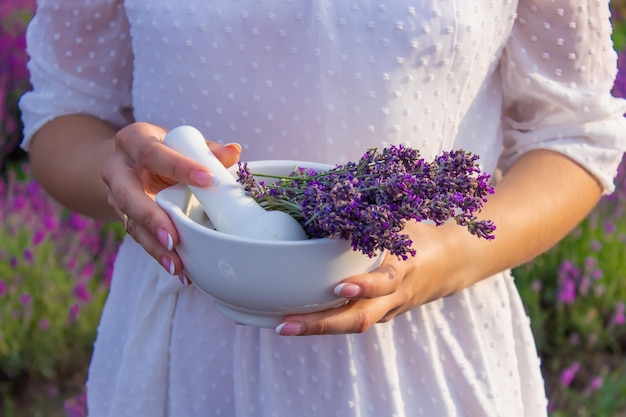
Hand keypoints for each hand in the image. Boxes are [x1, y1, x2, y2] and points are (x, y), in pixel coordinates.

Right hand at [101, 122, 241, 279]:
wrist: (129, 160)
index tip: (208, 180)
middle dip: (152, 219)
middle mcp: (118, 170)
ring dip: (155, 247)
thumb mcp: (180, 142)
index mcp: (134, 141)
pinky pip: (141, 239)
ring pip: (132, 225)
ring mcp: (117, 198)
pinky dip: (160, 254)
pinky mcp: (125, 219)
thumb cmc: (164, 149)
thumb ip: (206, 149)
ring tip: (177, 265)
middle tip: (173, 238)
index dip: (180, 167)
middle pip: (128, 196)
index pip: (154, 154)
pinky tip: (179, 270)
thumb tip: (235, 151)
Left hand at [275, 221, 464, 335]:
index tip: (340, 287)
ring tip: (283, 326)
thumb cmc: (417, 235)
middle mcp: (394, 296)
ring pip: (351, 325)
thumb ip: (375, 208)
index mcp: (403, 268)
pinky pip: (350, 321)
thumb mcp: (401, 218)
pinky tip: (294, 319)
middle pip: (359, 318)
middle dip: (321, 324)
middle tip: (287, 324)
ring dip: (316, 328)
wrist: (450, 265)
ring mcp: (385, 310)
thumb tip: (337, 183)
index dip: (365, 287)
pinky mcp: (377, 315)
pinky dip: (324, 322)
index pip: (386, 282)